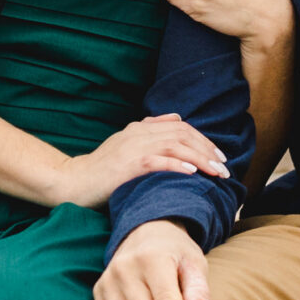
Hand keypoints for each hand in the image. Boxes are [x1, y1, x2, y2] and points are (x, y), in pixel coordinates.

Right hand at [51, 115, 228, 209]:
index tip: (219, 155)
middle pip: (183, 135)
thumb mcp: (126, 143)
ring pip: (176, 147)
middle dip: (208, 150)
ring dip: (200, 159)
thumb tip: (177, 118)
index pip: (181, 127)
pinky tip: (192, 173)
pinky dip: (177, 166)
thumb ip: (151, 130)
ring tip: (216, 172)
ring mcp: (133, 148)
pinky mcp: (127, 165)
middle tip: (225, 167)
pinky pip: (158, 162)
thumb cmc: (102, 169)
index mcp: (141, 128)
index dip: (203, 140)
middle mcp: (139, 133)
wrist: (74, 181)